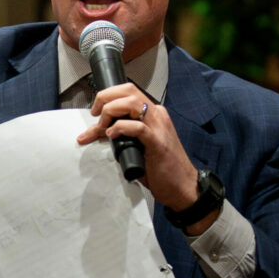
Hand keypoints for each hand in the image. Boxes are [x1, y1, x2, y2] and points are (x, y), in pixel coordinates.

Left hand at [75, 83, 200, 215]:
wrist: (183, 186)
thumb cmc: (162, 169)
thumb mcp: (138, 146)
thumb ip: (122, 135)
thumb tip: (98, 131)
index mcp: (153, 114)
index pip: (128, 92)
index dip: (108, 96)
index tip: (95, 111)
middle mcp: (157, 115)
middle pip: (128, 91)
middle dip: (106, 98)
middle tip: (96, 114)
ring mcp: (159, 127)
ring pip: (132, 103)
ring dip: (112, 111)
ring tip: (104, 127)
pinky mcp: (158, 142)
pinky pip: (138, 127)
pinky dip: (121, 128)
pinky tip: (113, 135)